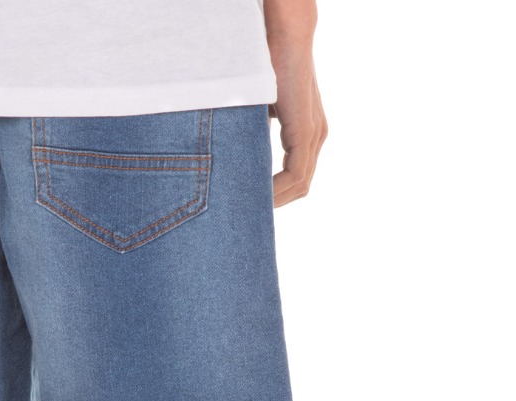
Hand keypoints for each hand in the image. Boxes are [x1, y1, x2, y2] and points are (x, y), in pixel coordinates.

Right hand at [266, 30, 327, 206]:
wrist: (282, 38)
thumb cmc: (265, 68)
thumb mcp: (257, 112)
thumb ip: (253, 134)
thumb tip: (232, 157)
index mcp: (306, 132)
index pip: (296, 176)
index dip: (278, 194)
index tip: (254, 204)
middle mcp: (316, 136)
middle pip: (300, 186)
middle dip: (277, 203)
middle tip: (251, 214)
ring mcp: (315, 135)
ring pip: (300, 184)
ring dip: (276, 199)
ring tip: (252, 209)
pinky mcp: (307, 132)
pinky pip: (297, 174)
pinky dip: (278, 189)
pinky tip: (260, 196)